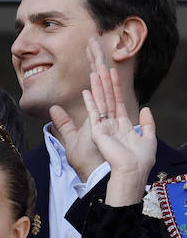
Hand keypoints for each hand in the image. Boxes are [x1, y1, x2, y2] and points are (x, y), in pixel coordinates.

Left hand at [48, 38, 113, 181]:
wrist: (97, 174)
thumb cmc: (87, 160)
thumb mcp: (70, 139)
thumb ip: (63, 123)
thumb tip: (53, 109)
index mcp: (96, 112)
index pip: (93, 85)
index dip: (90, 68)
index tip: (87, 51)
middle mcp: (103, 111)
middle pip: (99, 80)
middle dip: (95, 60)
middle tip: (92, 40)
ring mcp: (105, 115)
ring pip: (103, 85)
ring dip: (98, 67)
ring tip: (95, 48)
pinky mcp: (104, 123)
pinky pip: (102, 101)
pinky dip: (100, 88)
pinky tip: (95, 74)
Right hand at [83, 62, 155, 206]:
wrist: (133, 171)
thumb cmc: (140, 160)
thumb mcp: (149, 139)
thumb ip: (148, 124)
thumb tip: (147, 109)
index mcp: (122, 126)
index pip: (118, 102)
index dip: (116, 88)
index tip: (113, 73)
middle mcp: (111, 124)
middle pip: (108, 99)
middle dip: (105, 82)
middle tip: (102, 66)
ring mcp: (103, 127)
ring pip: (101, 103)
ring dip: (98, 87)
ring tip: (95, 72)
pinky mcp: (98, 131)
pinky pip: (94, 113)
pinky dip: (91, 102)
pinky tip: (87, 91)